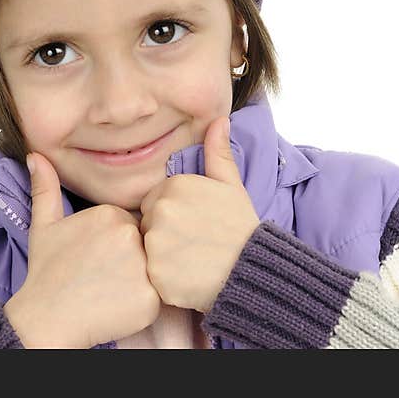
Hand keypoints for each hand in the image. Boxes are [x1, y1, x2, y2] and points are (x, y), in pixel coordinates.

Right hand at [3, 151, 161, 348]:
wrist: (46, 319)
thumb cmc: (47, 272)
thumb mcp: (43, 225)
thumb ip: (45, 188)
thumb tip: (35, 155)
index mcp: (110, 213)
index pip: (132, 225)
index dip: (118, 245)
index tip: (99, 259)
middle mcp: (128, 235)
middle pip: (146, 245)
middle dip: (133, 261)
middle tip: (106, 277)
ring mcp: (141, 266)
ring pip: (156, 269)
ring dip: (141, 280)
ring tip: (113, 291)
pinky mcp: (150, 297)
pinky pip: (161, 297)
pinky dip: (145, 304)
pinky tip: (119, 306)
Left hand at [139, 116, 259, 312]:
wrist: (252, 271)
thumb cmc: (240, 228)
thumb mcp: (231, 186)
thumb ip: (218, 153)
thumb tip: (220, 119)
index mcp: (174, 185)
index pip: (156, 201)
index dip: (174, 215)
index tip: (194, 225)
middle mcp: (161, 209)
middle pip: (148, 222)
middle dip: (165, 234)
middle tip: (194, 244)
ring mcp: (156, 241)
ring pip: (146, 248)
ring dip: (163, 256)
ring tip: (191, 260)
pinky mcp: (156, 271)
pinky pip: (149, 272)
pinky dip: (164, 277)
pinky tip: (186, 276)